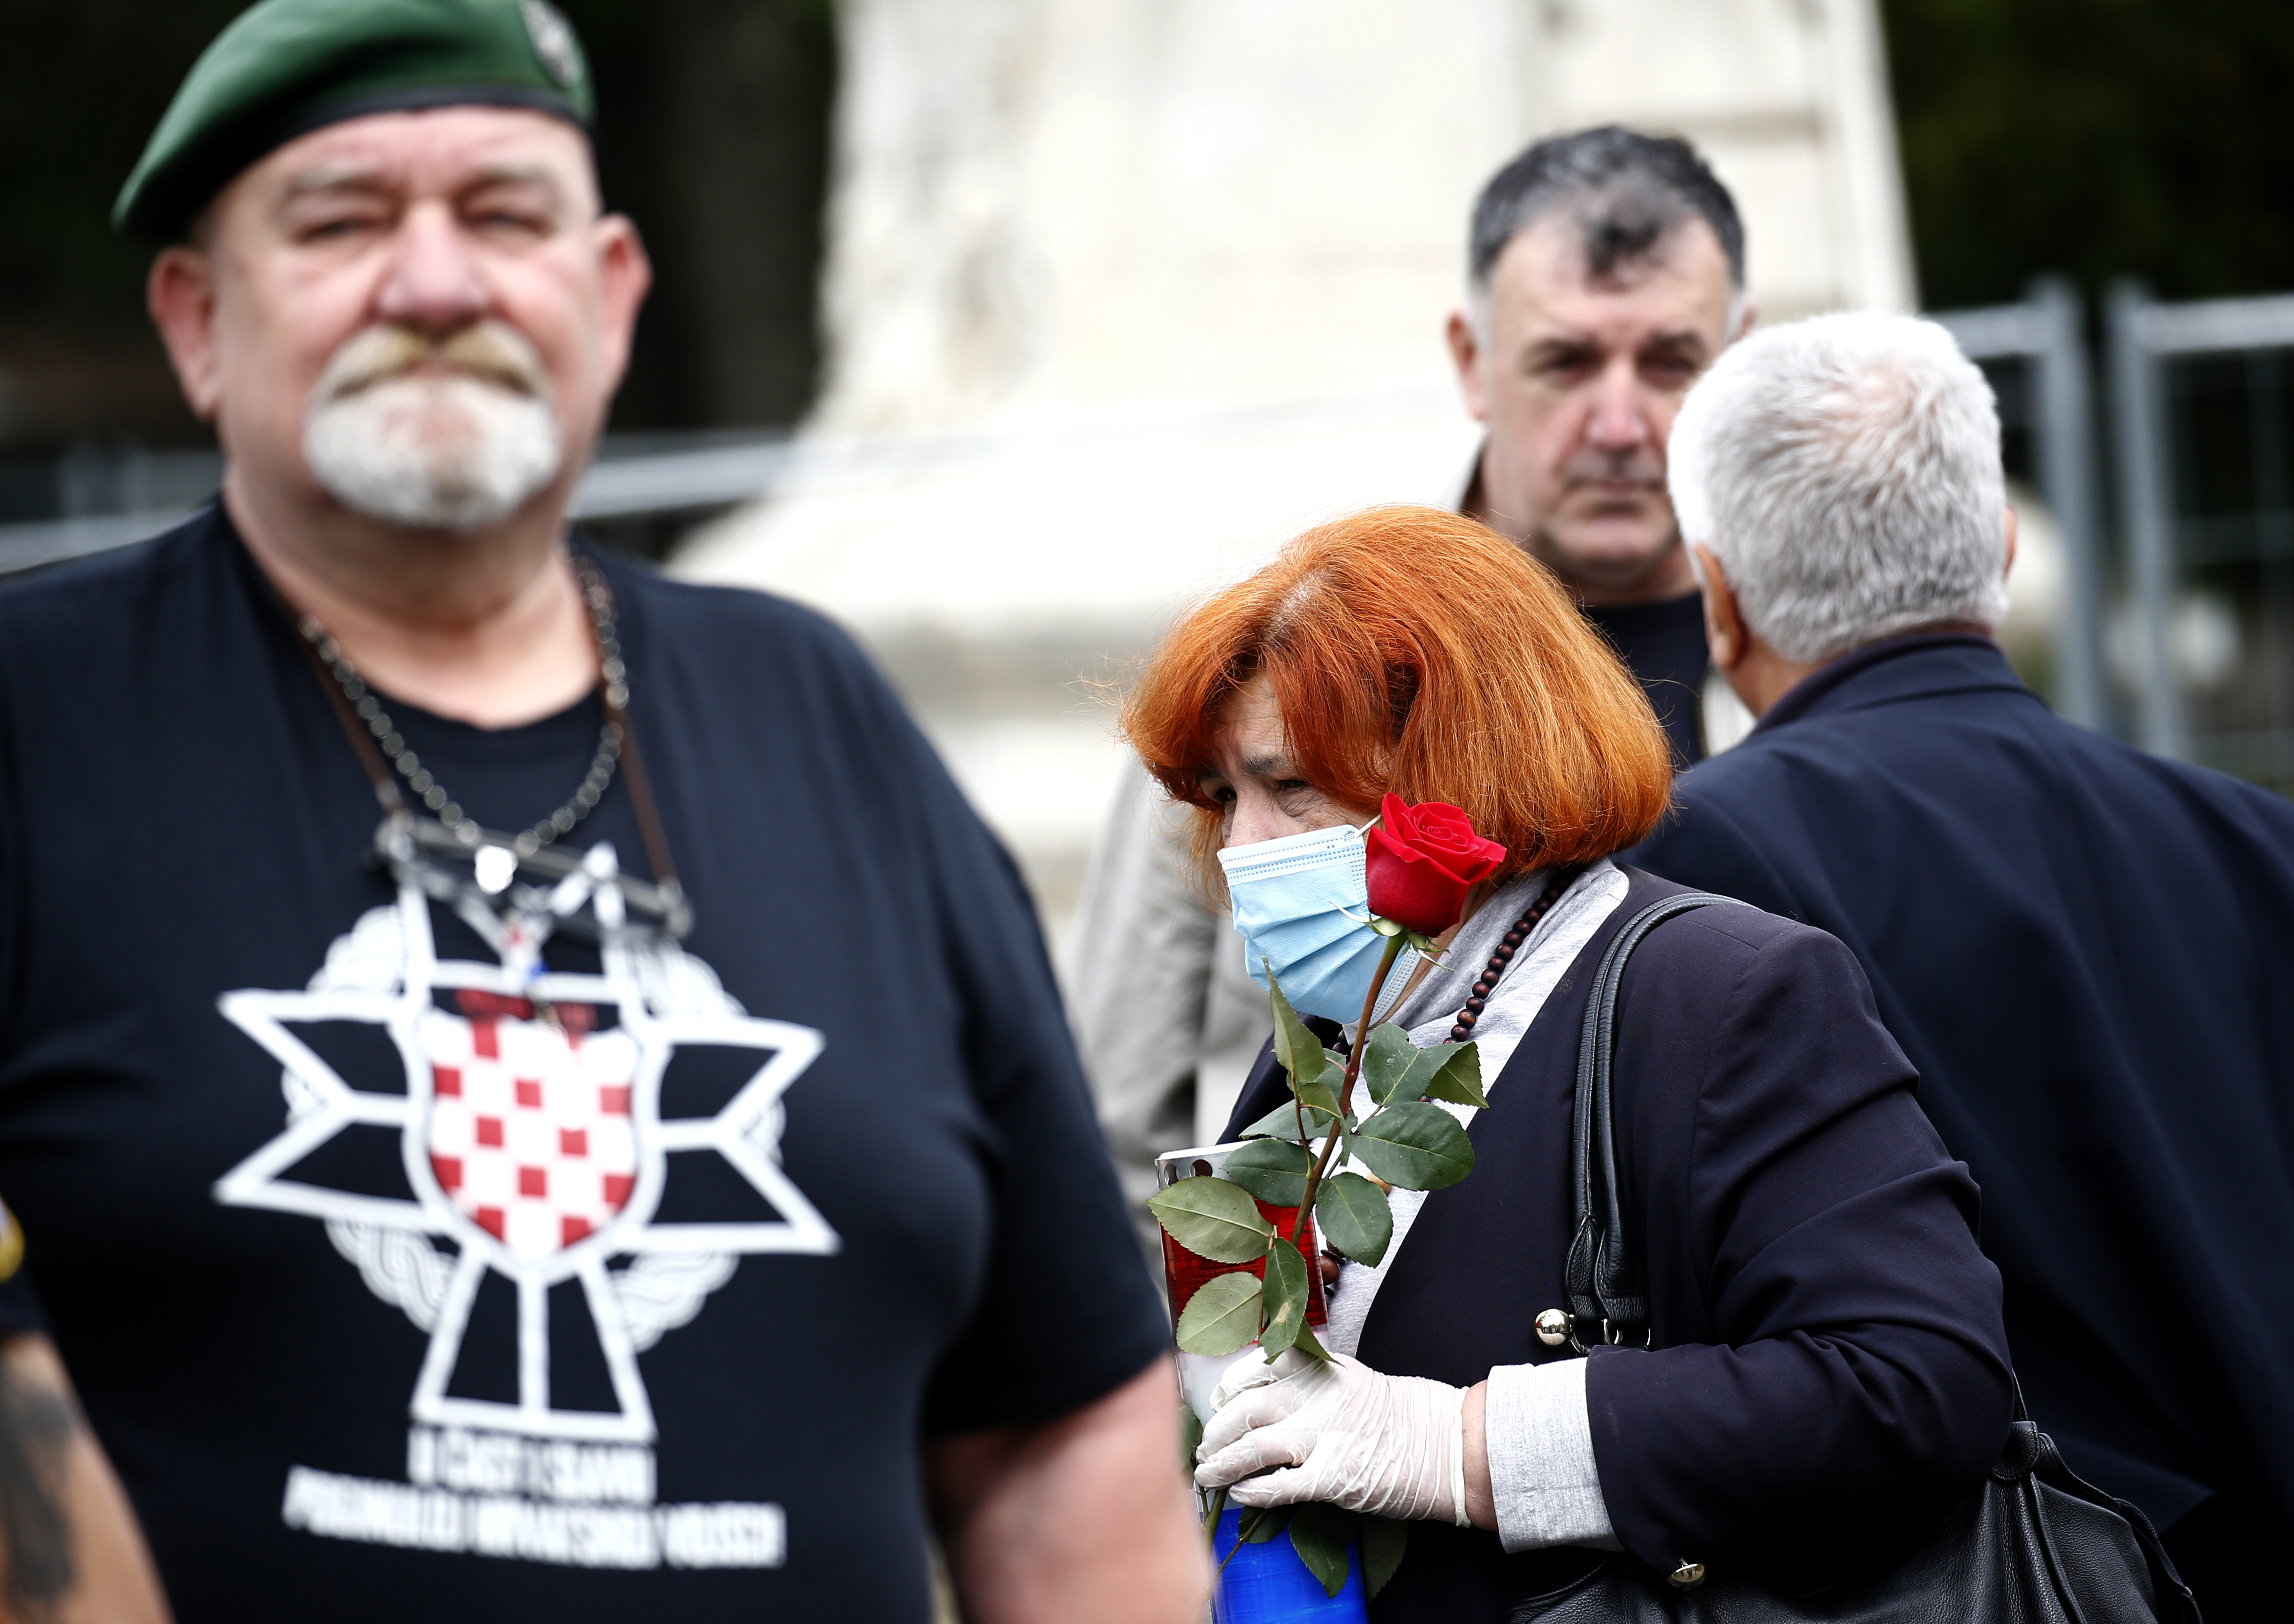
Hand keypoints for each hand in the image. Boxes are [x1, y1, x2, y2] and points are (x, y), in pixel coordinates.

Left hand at [1192, 1349, 1466, 1524]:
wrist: (1446, 1443)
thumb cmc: (1398, 1414)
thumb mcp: (1349, 1379)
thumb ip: (1309, 1381)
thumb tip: (1261, 1396)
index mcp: (1320, 1368)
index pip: (1258, 1367)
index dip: (1229, 1386)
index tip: (1218, 1399)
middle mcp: (1315, 1397)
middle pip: (1245, 1408)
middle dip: (1216, 1430)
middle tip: (1204, 1446)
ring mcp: (1322, 1437)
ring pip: (1252, 1446)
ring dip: (1221, 1463)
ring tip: (1207, 1474)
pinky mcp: (1331, 1477)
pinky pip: (1277, 1485)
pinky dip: (1252, 1491)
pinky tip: (1240, 1494)